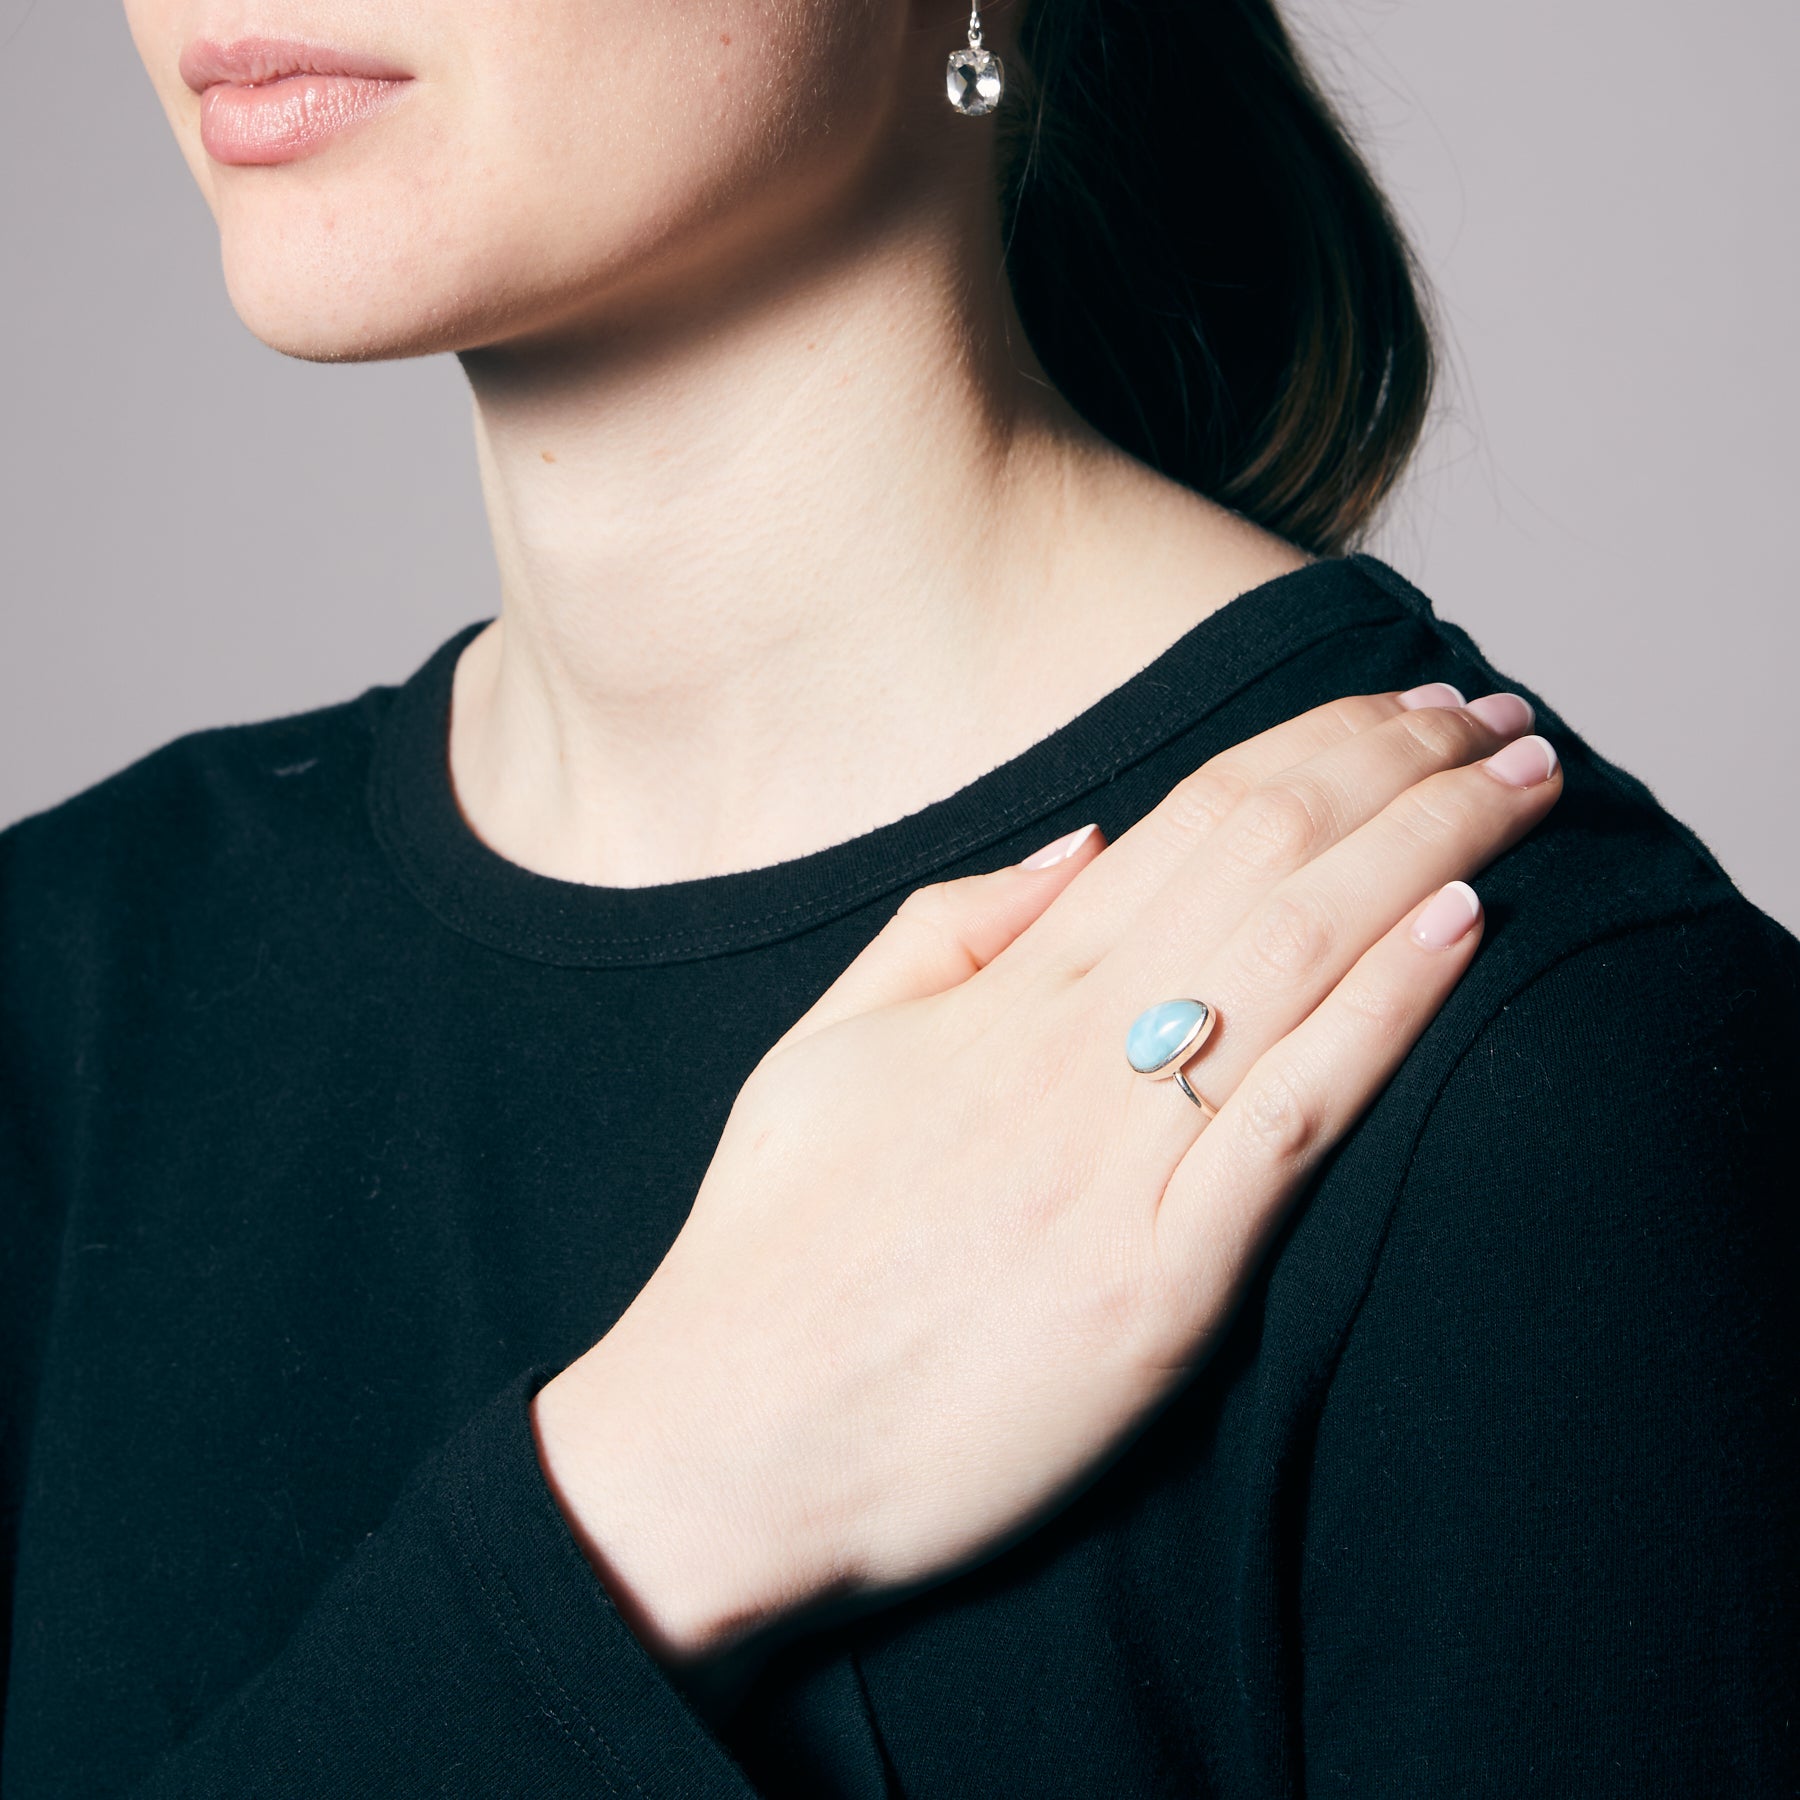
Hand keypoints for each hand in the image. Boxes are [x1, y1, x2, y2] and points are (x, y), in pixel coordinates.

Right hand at [533, 686, 1560, 1661]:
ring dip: (1431, 846)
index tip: (1405, 701)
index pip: (1193, 819)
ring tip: (1530, 784)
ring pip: (1299, 956)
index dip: (1317, 743)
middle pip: (1267, 856)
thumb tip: (1082, 836)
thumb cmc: (774, 1244)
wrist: (732, 1438)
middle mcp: (1073, 1048)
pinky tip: (1462, 925)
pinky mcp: (1156, 1283)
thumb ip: (953, 926)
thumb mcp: (834, 1044)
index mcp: (1005, 991)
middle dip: (1403, 765)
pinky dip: (1384, 1011)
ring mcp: (1119, 1160)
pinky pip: (1290, 1118)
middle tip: (1504, 719)